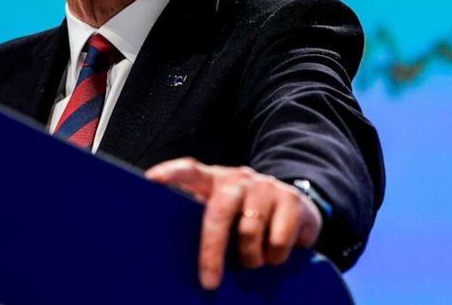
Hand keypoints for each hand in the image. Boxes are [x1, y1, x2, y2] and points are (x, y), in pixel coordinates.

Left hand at [145, 158, 322, 289]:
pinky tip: (273, 254)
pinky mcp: (290, 199)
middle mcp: (239, 178)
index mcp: (215, 181)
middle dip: (211, 250)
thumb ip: (203, 222)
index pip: (190, 170)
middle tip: (209, 282)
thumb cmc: (247, 218)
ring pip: (249, 231)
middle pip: (219, 211)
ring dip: (250, 258)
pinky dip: (274, 257)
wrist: (298, 207)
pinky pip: (277, 240)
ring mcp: (266, 186)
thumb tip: (170, 256)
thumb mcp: (225, 215)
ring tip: (251, 261)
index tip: (152, 180)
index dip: (172, 173)